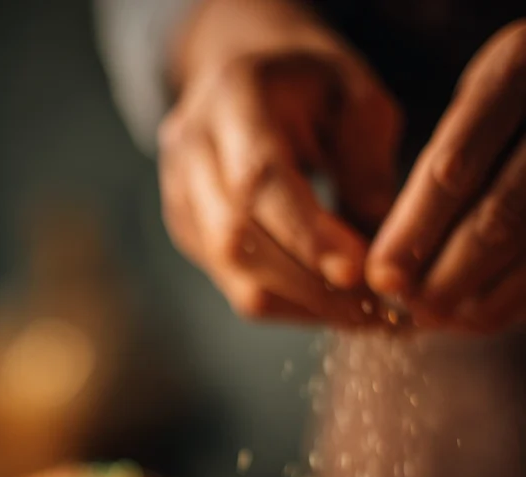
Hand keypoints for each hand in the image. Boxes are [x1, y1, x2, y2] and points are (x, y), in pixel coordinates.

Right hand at [158, 47, 401, 324]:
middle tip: (376, 308)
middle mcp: (192, 150)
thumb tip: (380, 258)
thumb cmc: (312, 89)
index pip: (259, 181)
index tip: (356, 272)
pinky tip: (331, 303)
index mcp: (233, 99)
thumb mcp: (357, 102)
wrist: (246, 78)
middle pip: (238, 240)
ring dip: (304, 304)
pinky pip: (238, 290)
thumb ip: (368, 170)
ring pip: (236, 278)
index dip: (306, 234)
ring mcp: (181, 198)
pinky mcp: (189, 235)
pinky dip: (291, 304)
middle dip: (312, 284)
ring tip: (360, 313)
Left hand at [367, 20, 525, 332]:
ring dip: (478, 297)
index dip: (414, 232)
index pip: (453, 167)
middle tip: (411, 306)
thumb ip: (440, 165)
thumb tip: (389, 264)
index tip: (382, 276)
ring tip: (438, 315)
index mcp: (515, 68)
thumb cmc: (518, 101)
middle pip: (496, 217)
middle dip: (445, 274)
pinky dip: (513, 299)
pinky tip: (479, 313)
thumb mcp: (479, 103)